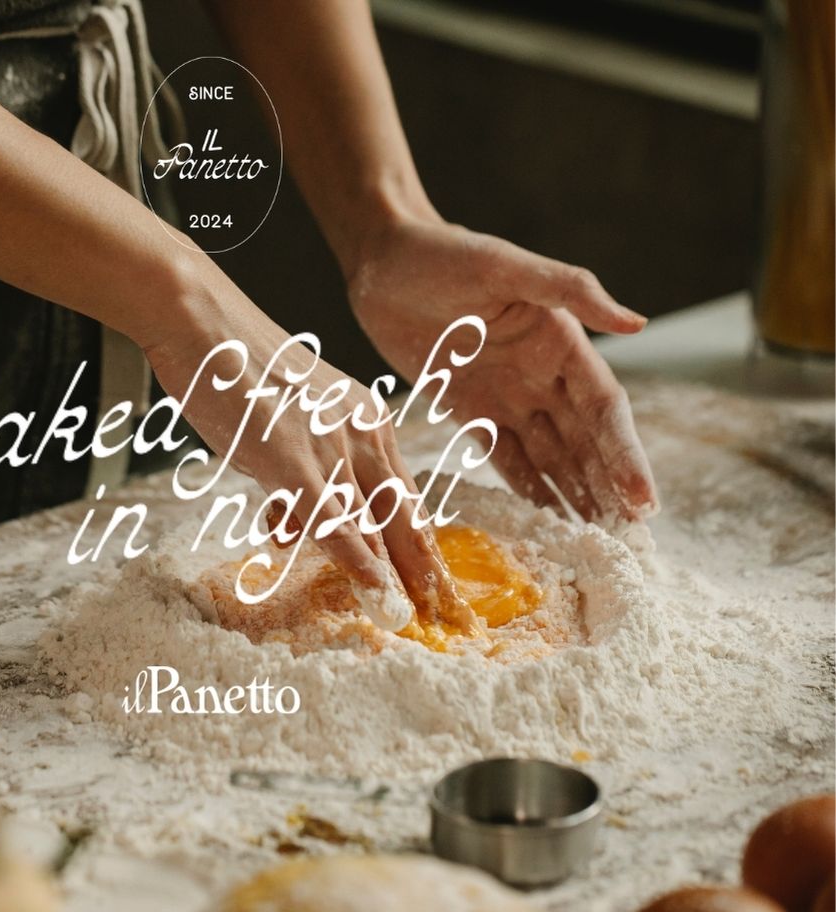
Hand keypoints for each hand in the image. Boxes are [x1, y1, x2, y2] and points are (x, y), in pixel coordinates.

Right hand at [138, 260, 475, 630]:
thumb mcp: (281, 427)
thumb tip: (289, 530)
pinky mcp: (296, 458)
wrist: (203, 321)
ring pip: (374, 525)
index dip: (421, 547)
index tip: (435, 586)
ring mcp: (331, 444)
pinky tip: (376, 594)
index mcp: (367, 419)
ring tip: (409, 620)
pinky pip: (335, 522)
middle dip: (426, 572)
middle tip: (449, 618)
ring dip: (393, 579)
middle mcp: (362, 431)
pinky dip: (359, 564)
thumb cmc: (235, 369)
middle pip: (405, 516)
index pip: (405, 496)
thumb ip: (294, 479)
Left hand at [347, 210, 658, 521]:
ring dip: (577, 498)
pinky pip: (505, 458)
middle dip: (610, 491)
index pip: (605, 410)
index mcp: (562, 342)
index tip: (643, 502)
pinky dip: (529, 490)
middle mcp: (542, 374)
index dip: (625, 456)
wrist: (380, 262)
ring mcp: (507, 396)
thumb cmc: (443, 253)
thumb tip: (637, 323)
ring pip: (552, 457)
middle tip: (632, 545)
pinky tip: (547, 523)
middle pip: (586, 444)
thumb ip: (569, 290)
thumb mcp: (504, 265)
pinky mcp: (469, 410)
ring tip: (598, 544)